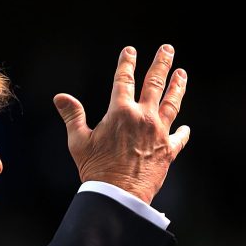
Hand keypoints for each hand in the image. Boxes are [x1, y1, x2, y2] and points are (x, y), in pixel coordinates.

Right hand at [53, 44, 189, 204]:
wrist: (119, 195)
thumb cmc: (95, 169)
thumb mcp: (78, 141)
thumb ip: (73, 116)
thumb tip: (60, 97)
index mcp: (120, 112)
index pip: (124, 79)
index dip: (127, 62)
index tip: (130, 51)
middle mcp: (143, 117)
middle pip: (155, 83)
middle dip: (161, 64)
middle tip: (168, 49)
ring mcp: (159, 133)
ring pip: (172, 103)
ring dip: (177, 86)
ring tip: (182, 74)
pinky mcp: (168, 150)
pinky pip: (179, 137)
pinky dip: (182, 131)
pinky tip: (185, 127)